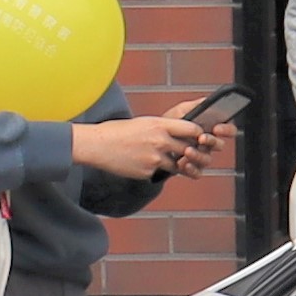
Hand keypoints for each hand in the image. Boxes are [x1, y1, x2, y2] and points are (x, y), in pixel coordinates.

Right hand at [72, 114, 228, 181]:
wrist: (97, 145)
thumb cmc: (117, 131)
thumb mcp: (143, 123)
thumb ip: (162, 128)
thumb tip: (178, 134)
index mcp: (160, 124)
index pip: (192, 129)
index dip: (197, 134)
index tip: (197, 137)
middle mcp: (161, 141)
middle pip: (189, 148)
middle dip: (190, 152)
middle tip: (188, 153)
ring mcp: (155, 159)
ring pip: (177, 165)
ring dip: (175, 164)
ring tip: (165, 160)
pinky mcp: (148, 172)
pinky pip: (160, 173)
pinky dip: (156, 171)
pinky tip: (143, 164)